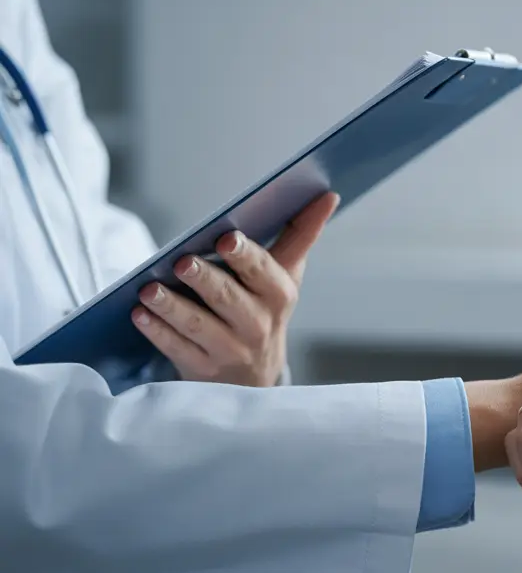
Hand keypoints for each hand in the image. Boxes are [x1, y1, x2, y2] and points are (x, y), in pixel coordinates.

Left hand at [131, 192, 338, 386]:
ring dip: (172, 306)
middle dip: (205, 280)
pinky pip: (177, 349)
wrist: (254, 377)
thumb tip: (329, 195)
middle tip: (182, 262)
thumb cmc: (265, 308)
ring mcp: (230, 350)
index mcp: (279, 294)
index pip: (264, 272)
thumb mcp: (285, 276)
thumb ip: (301, 235)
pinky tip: (140, 315)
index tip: (228, 237)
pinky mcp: (203, 369)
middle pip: (229, 299)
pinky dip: (157, 331)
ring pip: (198, 325)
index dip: (247, 256)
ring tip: (148, 290)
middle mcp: (258, 324)